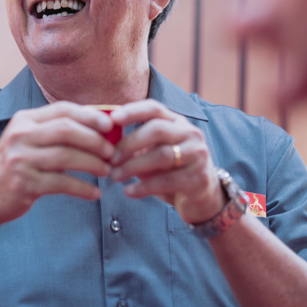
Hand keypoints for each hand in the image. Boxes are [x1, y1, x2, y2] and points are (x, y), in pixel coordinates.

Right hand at [0, 103, 114, 227]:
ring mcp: (20, 160)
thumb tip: (98, 125)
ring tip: (106, 171)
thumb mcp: (27, 142)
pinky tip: (95, 193)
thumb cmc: (16, 167)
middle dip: (94, 140)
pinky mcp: (24, 184)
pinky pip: (62, 184)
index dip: (90, 115)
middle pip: (66, 130)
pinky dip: (83, 188)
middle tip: (112, 151)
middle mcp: (19, 136)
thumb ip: (55, 132)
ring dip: (92, 164)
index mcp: (23, 120)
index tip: (111, 124)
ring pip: (66, 157)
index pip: (62, 110)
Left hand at [108, 100, 224, 224]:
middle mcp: (190, 134)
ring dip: (134, 166)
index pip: (154, 108)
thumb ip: (135, 145)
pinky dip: (144, 187)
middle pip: (157, 129)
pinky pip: (168, 181)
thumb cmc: (171, 172)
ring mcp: (198, 155)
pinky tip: (129, 192)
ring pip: (163, 155)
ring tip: (115, 177)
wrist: (203, 198)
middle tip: (110, 159)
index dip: (133, 111)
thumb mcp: (153, 153)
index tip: (113, 119)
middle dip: (129, 143)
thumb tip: (103, 142)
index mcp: (177, 122)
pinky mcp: (199, 178)